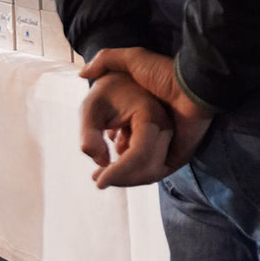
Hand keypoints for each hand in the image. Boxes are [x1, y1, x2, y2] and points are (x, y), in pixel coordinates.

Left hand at [78, 71, 175, 188]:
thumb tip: (100, 163)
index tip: (97, 182)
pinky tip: (118, 153)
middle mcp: (167, 125)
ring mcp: (171, 132)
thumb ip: (88, 135)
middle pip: (151, 167)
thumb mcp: (90, 107)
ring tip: (104, 166)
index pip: (140, 154)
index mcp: (150, 114)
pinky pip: (156, 162)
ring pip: (156, 169)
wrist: (126, 78)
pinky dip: (135, 167)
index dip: (119, 173)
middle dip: (123, 178)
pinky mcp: (168, 138)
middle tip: (96, 177)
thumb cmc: (106, 91)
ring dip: (130, 175)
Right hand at [81, 48, 214, 181]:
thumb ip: (107, 60)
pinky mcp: (176, 156)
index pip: (121, 144)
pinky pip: (152, 173)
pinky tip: (116, 173)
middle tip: (96, 176)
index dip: (102, 151)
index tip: (95, 156)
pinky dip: (133, 177)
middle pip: (128, 162)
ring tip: (102, 176)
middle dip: (111, 171)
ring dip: (119, 175)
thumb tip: (83, 73)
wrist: (192, 85)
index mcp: (144, 118)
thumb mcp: (133, 60)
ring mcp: (167, 147)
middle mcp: (155, 135)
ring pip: (138, 170)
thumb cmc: (165, 73)